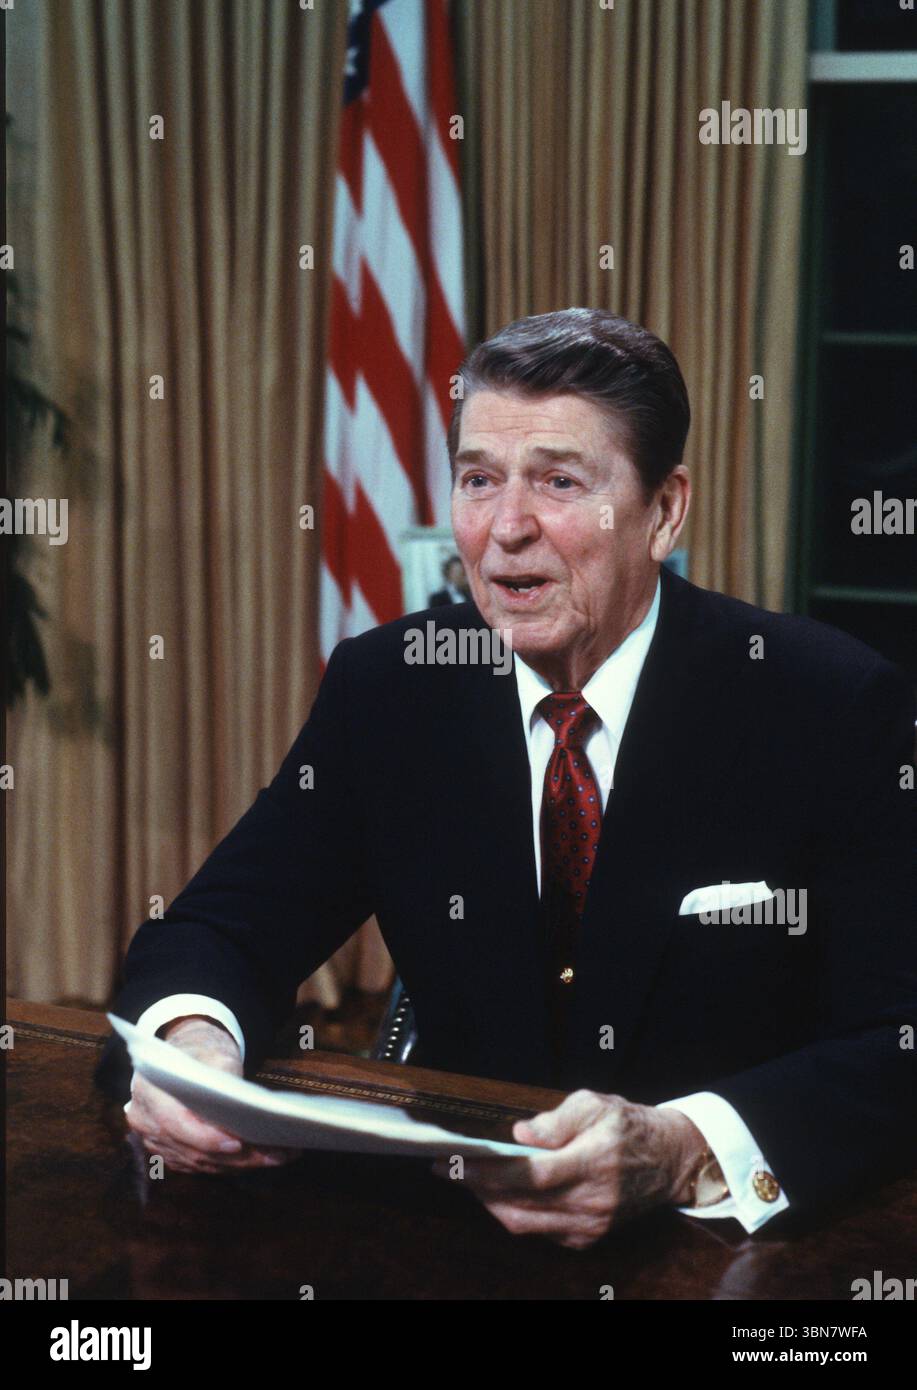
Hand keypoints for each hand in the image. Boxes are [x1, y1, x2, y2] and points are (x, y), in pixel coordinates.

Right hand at [123, 1015, 300, 1174]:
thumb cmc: (199, 1052)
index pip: (177, 1124)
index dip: (207, 1138)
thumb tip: (246, 1108)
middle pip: (194, 1150)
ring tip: (278, 1157)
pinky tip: (257, 1159)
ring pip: (200, 1162)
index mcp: (150, 1092)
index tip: (238, 1143)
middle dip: (238, 1156)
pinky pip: (199, 1166)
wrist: (180, 1061)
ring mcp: (154, 1142)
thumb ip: (224, 1079)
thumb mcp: (214, 1055)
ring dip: (240, 1165)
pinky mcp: (168, 1153)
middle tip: (277, 1154)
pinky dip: (229, 1165)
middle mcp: (145, 1123)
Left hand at [432, 1089, 707, 1249]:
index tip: (456, 1163)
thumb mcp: (596, 1103)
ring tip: (469, 1181)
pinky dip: (517, 1214)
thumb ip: (557, 1119)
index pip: (531, 1175)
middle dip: (479, 1189)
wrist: (668, 1160)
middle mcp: (591, 1201)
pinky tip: (502, 1194)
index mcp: (593, 1162)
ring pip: (526, 1224)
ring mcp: (590, 1225)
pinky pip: (541, 1232)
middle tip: (449, 1171)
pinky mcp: (589, 1237)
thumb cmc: (627, 1125)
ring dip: (492, 1204)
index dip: (489, 1173)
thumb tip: (520, 1134)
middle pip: (521, 1205)